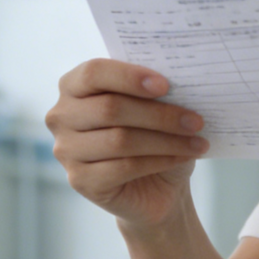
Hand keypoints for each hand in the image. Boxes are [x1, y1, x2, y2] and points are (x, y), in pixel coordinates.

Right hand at [45, 58, 208, 228]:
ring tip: (197, 139)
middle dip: (159, 114)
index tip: (165, 85)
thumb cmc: (153, 135)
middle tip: (195, 119)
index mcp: (73, 85)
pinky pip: (124, 167)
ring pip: (120, 140)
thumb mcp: (153, 105)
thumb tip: (177, 78)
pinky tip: (183, 156)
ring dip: (166, 139)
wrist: (156, 185)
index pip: (93, 73)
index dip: (129, 76)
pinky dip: (160, 160)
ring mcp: (66, 150)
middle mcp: (61, 116)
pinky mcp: (80, 181)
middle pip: (110, 108)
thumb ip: (152, 89)